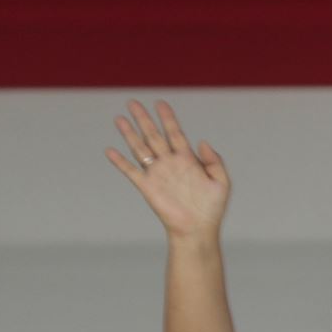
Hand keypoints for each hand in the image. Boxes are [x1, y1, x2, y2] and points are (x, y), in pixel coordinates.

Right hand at [105, 100, 230, 237]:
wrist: (197, 229)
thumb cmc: (212, 208)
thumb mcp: (221, 182)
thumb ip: (215, 161)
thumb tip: (202, 142)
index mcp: (187, 159)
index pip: (175, 133)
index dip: (167, 118)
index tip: (160, 103)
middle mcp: (169, 163)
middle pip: (154, 135)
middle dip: (143, 119)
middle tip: (133, 102)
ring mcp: (157, 174)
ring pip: (140, 149)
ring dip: (129, 134)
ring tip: (119, 118)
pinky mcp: (147, 187)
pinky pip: (131, 171)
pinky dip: (120, 162)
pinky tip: (110, 151)